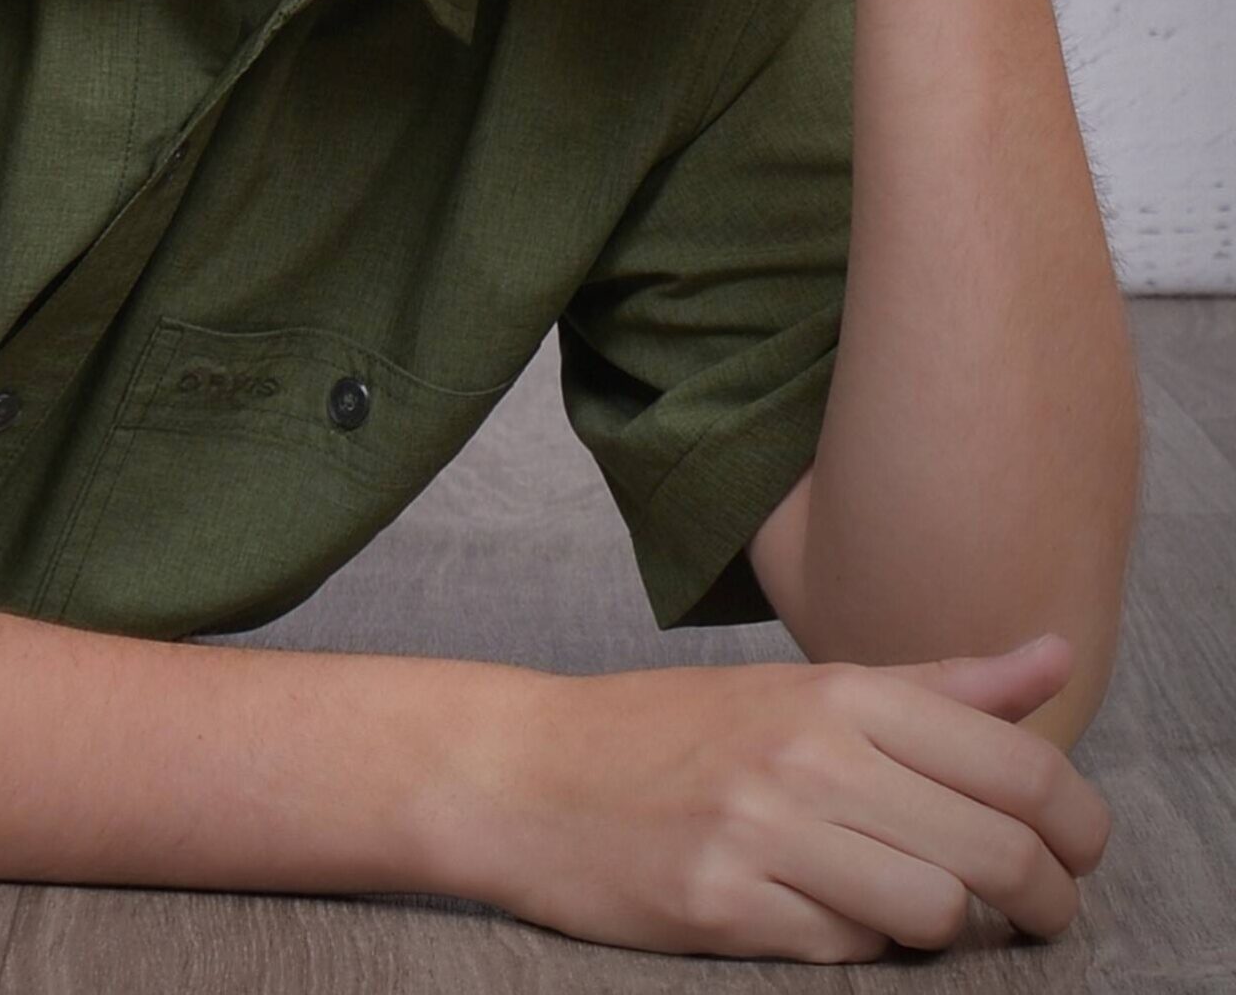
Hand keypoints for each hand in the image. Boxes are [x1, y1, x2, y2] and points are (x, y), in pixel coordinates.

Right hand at [443, 633, 1109, 960]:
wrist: (531, 772)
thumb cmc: (678, 731)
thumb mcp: (807, 686)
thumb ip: (940, 685)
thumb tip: (1055, 657)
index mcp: (841, 690)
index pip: (1018, 765)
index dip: (1079, 825)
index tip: (1077, 851)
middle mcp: (810, 751)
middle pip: (997, 850)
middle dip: (1043, 899)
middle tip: (1037, 910)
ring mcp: (765, 830)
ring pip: (934, 914)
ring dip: (940, 927)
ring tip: (912, 907)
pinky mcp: (724, 905)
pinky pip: (847, 951)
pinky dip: (855, 944)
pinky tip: (821, 910)